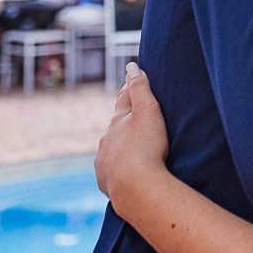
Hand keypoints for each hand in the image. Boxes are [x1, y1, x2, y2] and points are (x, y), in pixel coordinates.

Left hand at [95, 64, 169, 213]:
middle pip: (116, 124)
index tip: (131, 79)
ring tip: (130, 145)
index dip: (129, 89)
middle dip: (123, 118)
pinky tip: (124, 170)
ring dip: (119, 144)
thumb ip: (140, 88)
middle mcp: (106, 139)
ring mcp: (104, 160)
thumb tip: (131, 65)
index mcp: (118, 121)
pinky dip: (118, 165)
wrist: (136, 187)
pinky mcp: (106, 180)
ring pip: (111, 147)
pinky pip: (111, 169)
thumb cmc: (146, 146)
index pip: (124, 99)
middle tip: (133, 114)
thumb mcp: (148, 111)